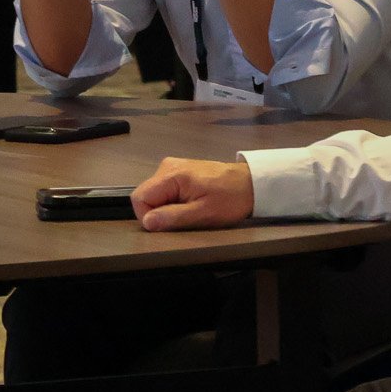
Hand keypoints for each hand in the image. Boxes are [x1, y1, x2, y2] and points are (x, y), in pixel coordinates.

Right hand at [131, 156, 255, 231]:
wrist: (250, 183)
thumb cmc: (231, 197)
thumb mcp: (203, 213)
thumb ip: (173, 217)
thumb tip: (147, 222)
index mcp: (171, 174)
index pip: (139, 197)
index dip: (148, 216)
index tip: (168, 225)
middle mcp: (167, 166)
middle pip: (146, 195)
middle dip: (159, 212)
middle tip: (184, 218)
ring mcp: (173, 167)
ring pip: (155, 194)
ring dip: (167, 208)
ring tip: (191, 210)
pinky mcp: (179, 172)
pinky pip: (165, 191)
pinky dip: (174, 202)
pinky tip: (192, 203)